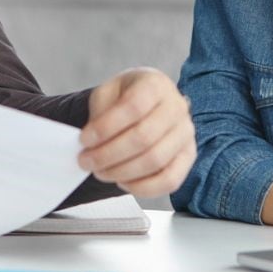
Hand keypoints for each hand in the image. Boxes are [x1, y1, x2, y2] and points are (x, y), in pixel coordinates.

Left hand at [78, 68, 195, 198]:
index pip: (133, 106)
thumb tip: (91, 143)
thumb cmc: (126, 97)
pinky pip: (170, 180)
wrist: (148, 103)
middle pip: (144, 137)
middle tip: (86, 161)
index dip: (105, 127)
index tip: (84, 139)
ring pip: (155, 161)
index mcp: (156, 84)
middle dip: (108, 154)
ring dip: (121, 172)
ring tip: (100, 172)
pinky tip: (122, 182)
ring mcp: (186, 133)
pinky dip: (142, 187)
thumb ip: (100, 113)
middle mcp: (177, 107)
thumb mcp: (108, 93)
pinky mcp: (188, 157)